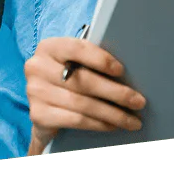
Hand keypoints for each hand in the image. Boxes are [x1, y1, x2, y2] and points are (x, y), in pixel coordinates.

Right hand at [24, 36, 145, 155]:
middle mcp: (37, 67)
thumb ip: (90, 62)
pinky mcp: (38, 114)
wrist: (43, 109)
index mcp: (48, 47)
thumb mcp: (73, 65)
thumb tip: (126, 73)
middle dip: (115, 92)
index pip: (76, 48)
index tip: (121, 70)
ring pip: (83, 104)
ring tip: (132, 119)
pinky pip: (76, 120)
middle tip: (138, 101)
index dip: (100, 59)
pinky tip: (113, 125)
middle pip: (83, 80)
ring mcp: (35, 91)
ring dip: (112, 113)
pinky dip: (99, 124)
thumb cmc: (66, 81)